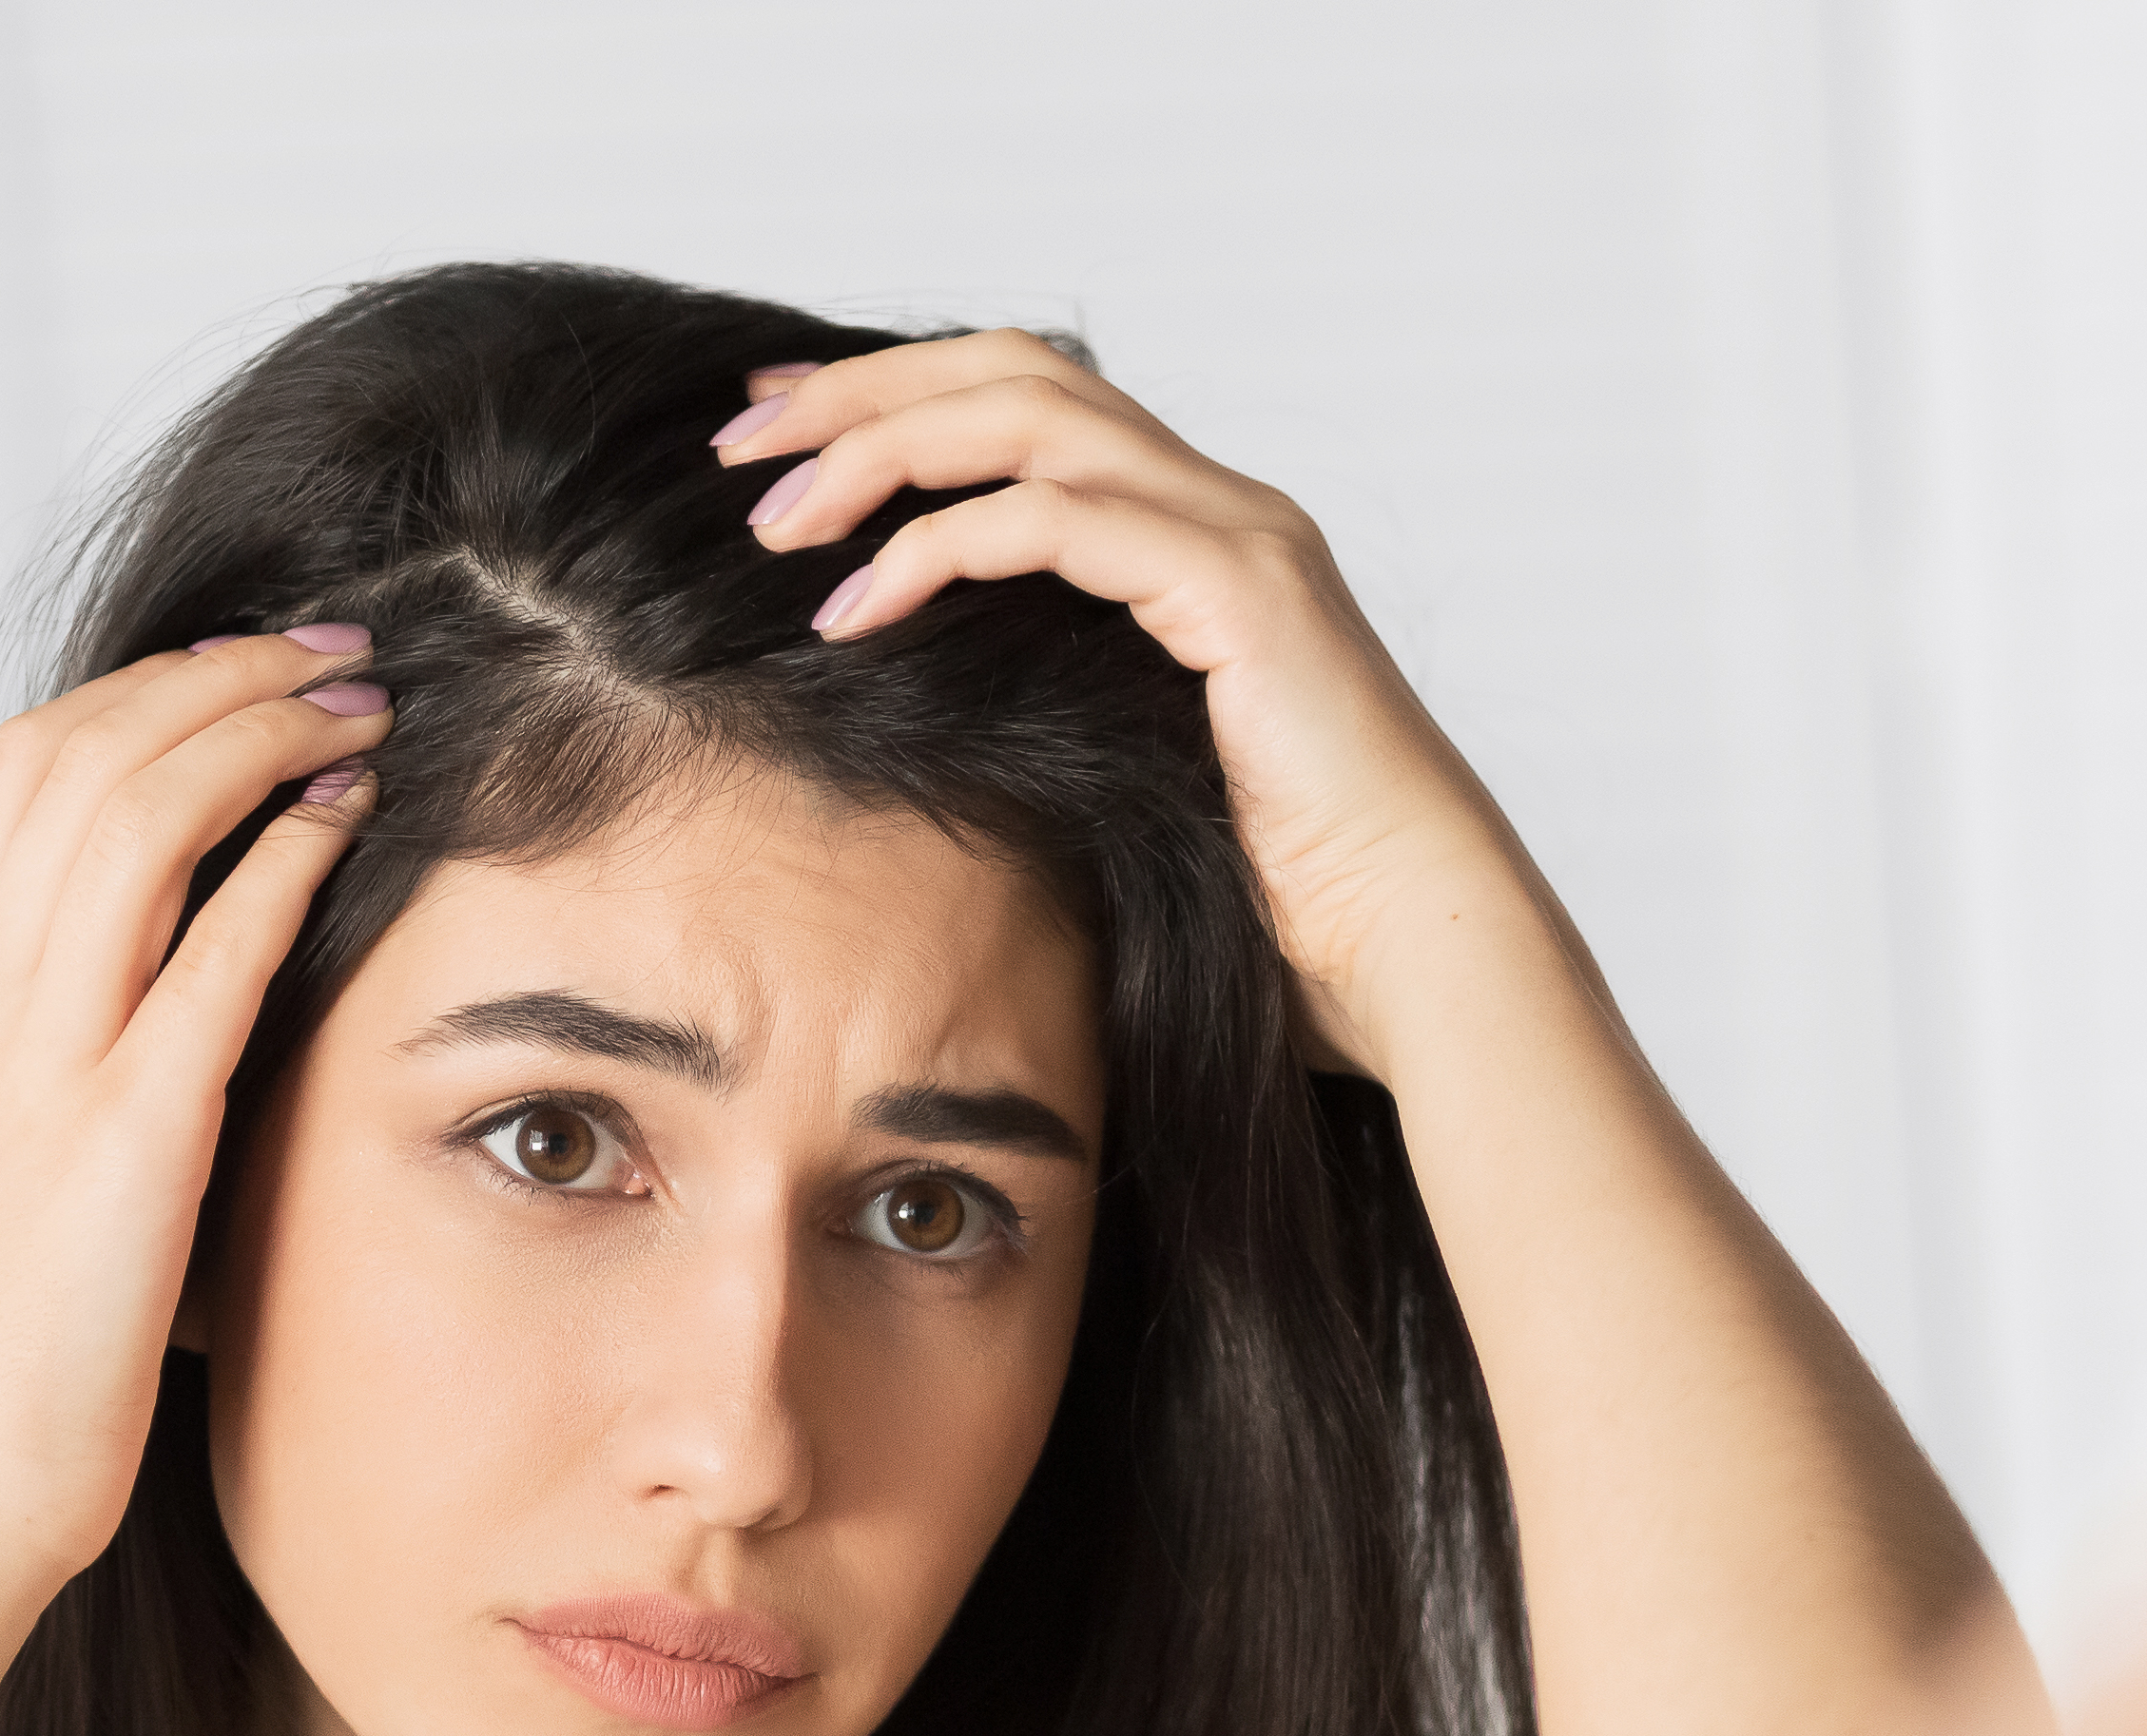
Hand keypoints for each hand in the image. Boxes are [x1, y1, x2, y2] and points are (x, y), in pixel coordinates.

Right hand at [0, 629, 389, 1595]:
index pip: (23, 770)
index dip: (140, 693)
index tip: (239, 672)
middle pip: (89, 755)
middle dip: (220, 677)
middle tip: (331, 652)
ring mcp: (49, 1059)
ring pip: (146, 816)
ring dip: (264, 734)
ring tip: (359, 703)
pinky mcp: (129, 1133)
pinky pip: (214, 953)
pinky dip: (286, 862)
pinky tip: (352, 815)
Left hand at [711, 339, 1534, 1079]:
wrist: (1408, 953)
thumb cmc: (1269, 905)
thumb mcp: (1112, 775)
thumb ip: (1033, 709)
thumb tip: (893, 719)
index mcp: (1193, 536)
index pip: (1027, 401)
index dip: (892, 394)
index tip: (774, 432)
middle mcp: (1221, 509)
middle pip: (1014, 371)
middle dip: (863, 391)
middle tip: (738, 440)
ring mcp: (1241, 538)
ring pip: (1030, 416)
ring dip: (882, 451)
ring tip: (773, 523)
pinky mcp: (1242, 592)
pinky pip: (1060, 520)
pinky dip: (941, 544)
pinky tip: (855, 608)